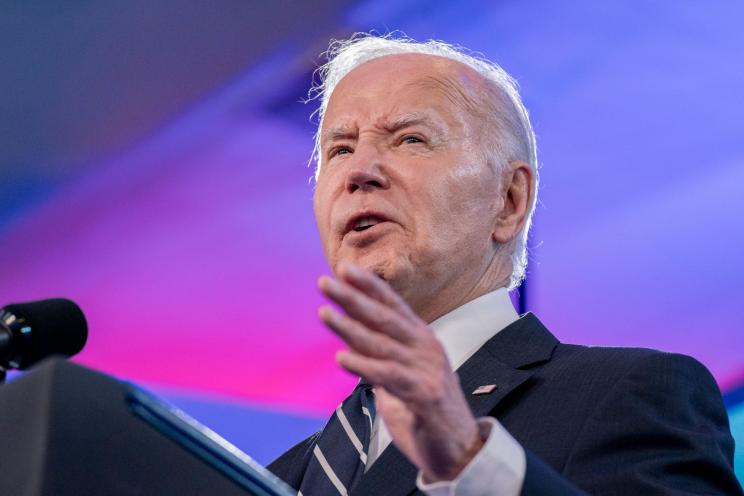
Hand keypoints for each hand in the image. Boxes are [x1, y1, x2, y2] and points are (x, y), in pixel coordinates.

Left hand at [318, 261, 483, 480]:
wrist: (458, 448)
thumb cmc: (425, 410)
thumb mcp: (400, 374)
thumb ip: (379, 355)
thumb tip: (350, 336)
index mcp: (421, 338)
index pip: (393, 304)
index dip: (369, 285)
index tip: (344, 268)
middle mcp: (425, 347)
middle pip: (384, 317)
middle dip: (352, 298)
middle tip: (325, 282)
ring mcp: (427, 369)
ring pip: (381, 343)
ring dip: (349, 328)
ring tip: (324, 314)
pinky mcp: (424, 394)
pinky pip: (388, 376)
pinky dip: (363, 366)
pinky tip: (341, 359)